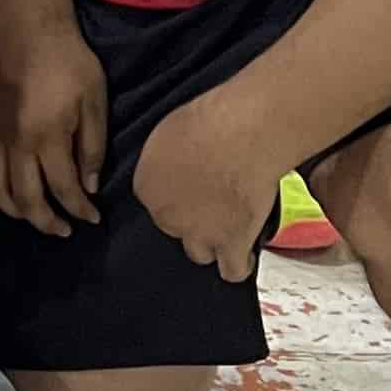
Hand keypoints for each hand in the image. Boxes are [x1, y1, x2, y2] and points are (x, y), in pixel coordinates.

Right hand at [0, 24, 108, 235]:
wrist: (31, 34)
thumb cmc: (71, 65)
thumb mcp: (95, 104)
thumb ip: (93, 148)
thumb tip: (89, 186)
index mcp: (48, 138)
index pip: (64, 189)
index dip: (80, 210)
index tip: (93, 218)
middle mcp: (18, 144)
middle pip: (27, 199)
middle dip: (47, 221)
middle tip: (64, 230)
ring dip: (15, 211)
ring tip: (33, 218)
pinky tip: (3, 191)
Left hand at [131, 91, 286, 284]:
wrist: (242, 133)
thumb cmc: (210, 120)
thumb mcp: (170, 132)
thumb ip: (167, 159)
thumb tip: (178, 163)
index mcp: (146, 186)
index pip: (156, 202)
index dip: (176, 195)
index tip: (192, 187)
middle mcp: (167, 215)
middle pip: (174, 227)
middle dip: (191, 218)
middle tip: (213, 202)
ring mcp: (199, 233)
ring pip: (198, 253)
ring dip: (211, 244)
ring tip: (226, 231)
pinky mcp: (231, 244)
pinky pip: (232, 270)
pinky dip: (239, 265)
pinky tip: (244, 256)